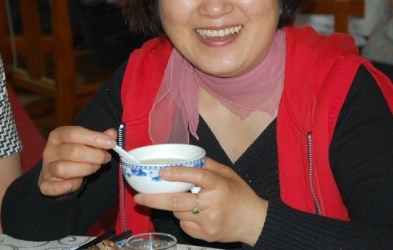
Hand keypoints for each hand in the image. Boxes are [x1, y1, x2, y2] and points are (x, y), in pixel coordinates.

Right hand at [38, 126, 116, 196]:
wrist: (58, 171)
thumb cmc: (75, 153)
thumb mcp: (87, 142)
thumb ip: (99, 138)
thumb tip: (112, 133)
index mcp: (59, 135)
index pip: (75, 133)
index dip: (95, 138)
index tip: (111, 143)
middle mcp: (50, 150)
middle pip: (73, 152)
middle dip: (95, 156)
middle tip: (105, 158)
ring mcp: (47, 168)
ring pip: (63, 169)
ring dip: (85, 169)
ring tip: (95, 167)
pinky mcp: (45, 184)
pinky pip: (50, 187)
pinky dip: (62, 187)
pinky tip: (72, 184)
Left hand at [133, 158, 267, 245]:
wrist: (254, 222)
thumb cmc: (240, 195)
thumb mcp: (228, 174)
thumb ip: (208, 165)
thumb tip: (188, 157)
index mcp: (219, 185)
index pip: (196, 176)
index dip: (177, 174)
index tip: (161, 172)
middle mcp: (213, 203)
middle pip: (177, 201)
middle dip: (154, 199)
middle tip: (139, 196)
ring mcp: (208, 222)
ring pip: (179, 214)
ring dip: (175, 206)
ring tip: (184, 201)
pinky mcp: (206, 235)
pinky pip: (185, 226)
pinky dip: (184, 219)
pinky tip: (194, 214)